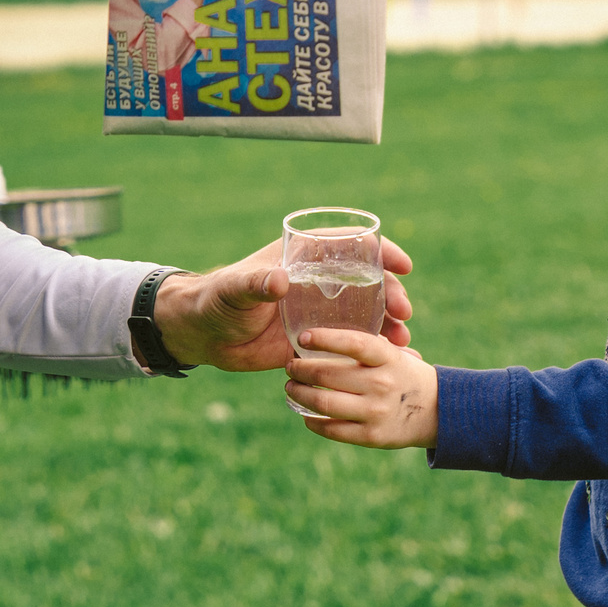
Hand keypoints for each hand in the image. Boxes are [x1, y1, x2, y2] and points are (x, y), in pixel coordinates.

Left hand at [152, 237, 412, 371]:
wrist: (204, 335)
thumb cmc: (216, 301)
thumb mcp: (235, 289)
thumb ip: (255, 283)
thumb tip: (280, 280)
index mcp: (303, 258)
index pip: (351, 245)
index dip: (381, 250)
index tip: (402, 264)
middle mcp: (318, 282)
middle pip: (368, 281)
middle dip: (391, 293)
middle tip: (403, 312)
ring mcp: (319, 312)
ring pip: (365, 313)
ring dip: (388, 324)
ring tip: (403, 341)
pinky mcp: (316, 340)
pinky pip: (350, 344)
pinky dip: (371, 351)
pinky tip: (389, 361)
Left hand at [285, 329, 439, 448]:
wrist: (436, 412)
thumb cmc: (403, 374)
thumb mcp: (393, 353)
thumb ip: (364, 345)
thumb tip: (318, 332)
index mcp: (388, 358)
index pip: (353, 343)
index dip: (325, 338)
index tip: (302, 336)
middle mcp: (382, 384)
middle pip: (328, 374)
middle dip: (300, 369)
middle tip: (290, 365)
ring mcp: (376, 412)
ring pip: (324, 402)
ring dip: (299, 394)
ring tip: (291, 387)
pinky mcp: (371, 437)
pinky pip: (332, 429)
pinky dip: (312, 420)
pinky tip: (305, 413)